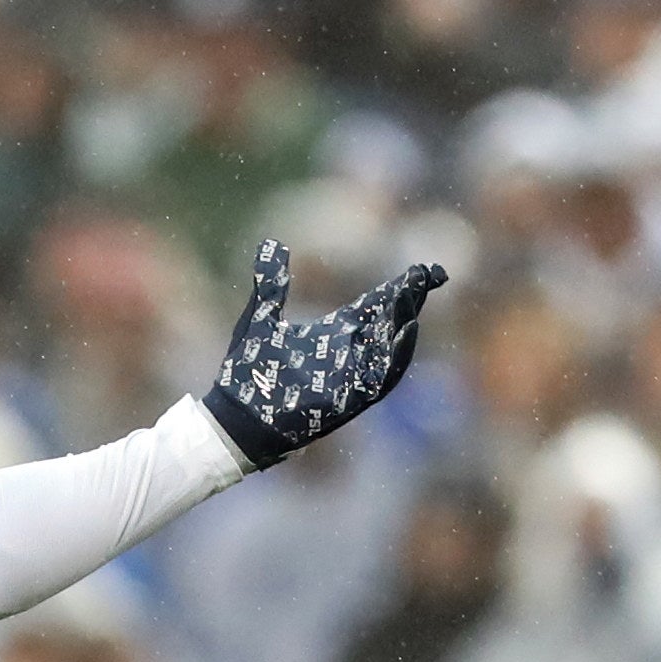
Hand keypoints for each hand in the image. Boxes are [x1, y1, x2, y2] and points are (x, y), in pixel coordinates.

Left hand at [201, 241, 445, 469]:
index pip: (377, 305)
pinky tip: (404, 334)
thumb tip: (272, 243)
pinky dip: (394, 358)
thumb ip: (271, 283)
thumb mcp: (260, 318)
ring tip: (413, 300)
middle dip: (410, 302)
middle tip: (425, 277)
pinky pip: (381, 379)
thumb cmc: (247, 372)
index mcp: (336, 333)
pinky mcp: (347, 400)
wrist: (234, 418)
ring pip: (389, 350)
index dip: (402, 288)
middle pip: (390, 323)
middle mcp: (350, 354)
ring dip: (403, 325)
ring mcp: (350, 378)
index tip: (422, 270)